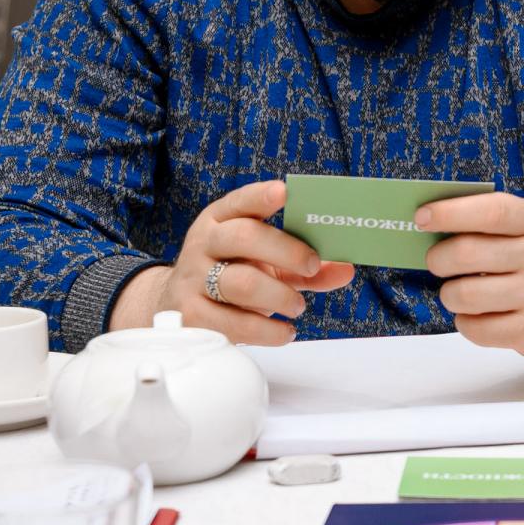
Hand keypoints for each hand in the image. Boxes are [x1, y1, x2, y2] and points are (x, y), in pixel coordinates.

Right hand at [112, 179, 355, 343]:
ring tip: (298, 306)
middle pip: (243, 238)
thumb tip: (346, 268)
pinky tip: (285, 332)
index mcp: (221, 219)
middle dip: (285, 251)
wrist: (177, 303)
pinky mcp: (191, 316)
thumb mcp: (267, 262)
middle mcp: (204, 243)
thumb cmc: (233, 273)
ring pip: (239, 283)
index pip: (240, 202)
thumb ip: (305, 265)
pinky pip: (232, 324)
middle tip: (312, 265)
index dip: (261, 196)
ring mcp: (194, 279)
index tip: (285, 192)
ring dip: (278, 295)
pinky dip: (266, 330)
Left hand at [420, 193, 523, 358]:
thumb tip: (427, 220)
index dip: (452, 213)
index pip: (492, 212)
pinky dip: (465, 322)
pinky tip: (476, 315)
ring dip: (449, 294)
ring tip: (458, 292)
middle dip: (438, 259)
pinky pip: (475, 329)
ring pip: (465, 295)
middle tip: (437, 262)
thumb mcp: (519, 228)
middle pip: (467, 253)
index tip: (422, 217)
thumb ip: (481, 220)